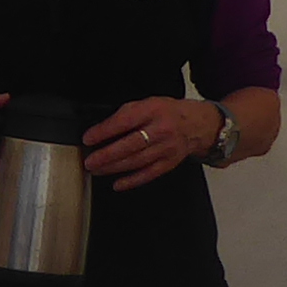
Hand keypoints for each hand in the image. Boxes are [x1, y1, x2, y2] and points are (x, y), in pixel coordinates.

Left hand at [83, 96, 221, 189]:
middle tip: (90, 161)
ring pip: (137, 161)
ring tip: (97, 170)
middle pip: (131, 145)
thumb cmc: (168, 113)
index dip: (105, 131)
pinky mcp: (169, 163)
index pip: (125, 121)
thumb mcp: (148, 103)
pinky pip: (149, 174)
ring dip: (114, 168)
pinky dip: (132, 181)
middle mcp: (161, 130)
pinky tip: (118, 184)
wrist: (198, 124)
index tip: (89, 138)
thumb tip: (103, 129)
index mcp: (153, 111)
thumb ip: (127, 114)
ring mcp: (166, 148)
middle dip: (107, 155)